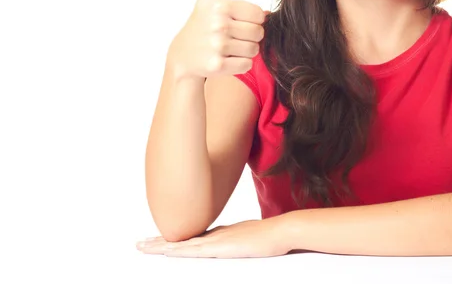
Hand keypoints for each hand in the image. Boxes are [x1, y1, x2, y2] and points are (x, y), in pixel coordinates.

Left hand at [136, 216, 292, 258]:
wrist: (280, 230)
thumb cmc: (270, 236)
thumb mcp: (249, 237)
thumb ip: (238, 239)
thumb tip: (235, 242)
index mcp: (220, 233)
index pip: (191, 237)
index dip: (174, 239)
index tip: (159, 241)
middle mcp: (214, 233)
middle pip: (181, 238)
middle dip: (160, 242)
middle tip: (140, 244)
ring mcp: (215, 239)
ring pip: (181, 243)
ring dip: (161, 245)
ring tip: (143, 247)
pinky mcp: (219, 246)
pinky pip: (192, 249)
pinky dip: (177, 249)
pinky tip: (165, 251)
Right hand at [167, 0, 268, 81]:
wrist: (183, 55)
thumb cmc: (202, 21)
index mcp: (221, 5)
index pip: (259, 14)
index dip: (251, 19)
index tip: (235, 20)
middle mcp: (218, 24)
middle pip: (259, 33)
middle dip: (249, 36)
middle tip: (232, 35)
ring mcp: (217, 46)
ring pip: (254, 50)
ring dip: (245, 50)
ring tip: (227, 47)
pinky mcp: (216, 66)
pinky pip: (246, 65)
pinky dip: (239, 64)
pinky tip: (224, 59)